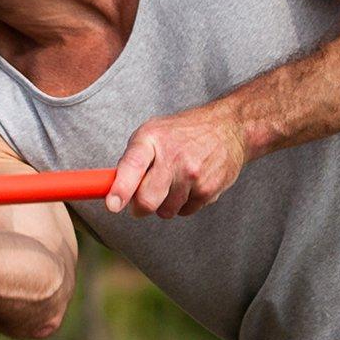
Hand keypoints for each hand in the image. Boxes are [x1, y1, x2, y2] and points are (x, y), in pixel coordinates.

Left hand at [104, 105, 250, 218]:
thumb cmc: (181, 134)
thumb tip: (111, 193)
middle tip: (142, 200)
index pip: (133, 166)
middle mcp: (173, 156)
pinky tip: (191, 184)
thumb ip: (131, 162)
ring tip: (175, 181)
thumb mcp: (151, 135)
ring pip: (165, 211)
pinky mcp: (209, 188)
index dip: (122, 189)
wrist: (228, 128)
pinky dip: (184, 203)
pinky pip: (185, 211)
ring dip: (165, 204)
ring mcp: (193, 173)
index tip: (113, 205)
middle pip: (147, 200)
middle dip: (140, 207)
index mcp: (151, 139)